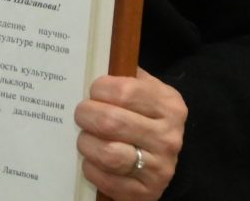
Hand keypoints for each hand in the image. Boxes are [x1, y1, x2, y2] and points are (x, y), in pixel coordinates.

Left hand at [74, 67, 185, 198]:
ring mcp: (158, 168)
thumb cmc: (147, 118)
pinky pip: (105, 179)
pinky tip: (91, 159)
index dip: (100, 90)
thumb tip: (95, 62)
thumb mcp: (148, 93)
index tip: (93, 91)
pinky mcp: (145, 193)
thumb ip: (127, 77)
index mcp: (169, 106)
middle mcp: (168, 138)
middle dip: (86, 115)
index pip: (125, 92)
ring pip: (107, 153)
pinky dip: (90, 167)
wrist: (163, 160)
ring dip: (86, 143)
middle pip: (111, 122)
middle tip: (80, 113)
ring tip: (84, 137)